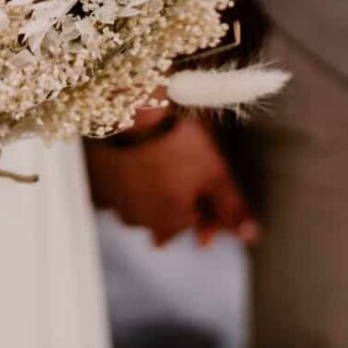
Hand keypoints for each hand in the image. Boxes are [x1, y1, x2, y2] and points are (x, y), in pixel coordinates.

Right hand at [86, 112, 257, 247]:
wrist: (130, 110)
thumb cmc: (177, 143)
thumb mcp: (216, 175)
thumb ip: (232, 209)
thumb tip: (250, 237)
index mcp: (170, 222)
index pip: (194, 228)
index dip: (208, 215)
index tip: (211, 194)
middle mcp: (139, 220)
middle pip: (164, 221)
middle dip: (177, 205)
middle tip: (185, 175)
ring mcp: (114, 202)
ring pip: (138, 206)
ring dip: (150, 193)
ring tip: (161, 164)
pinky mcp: (96, 182)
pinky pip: (116, 189)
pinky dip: (126, 180)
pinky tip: (134, 162)